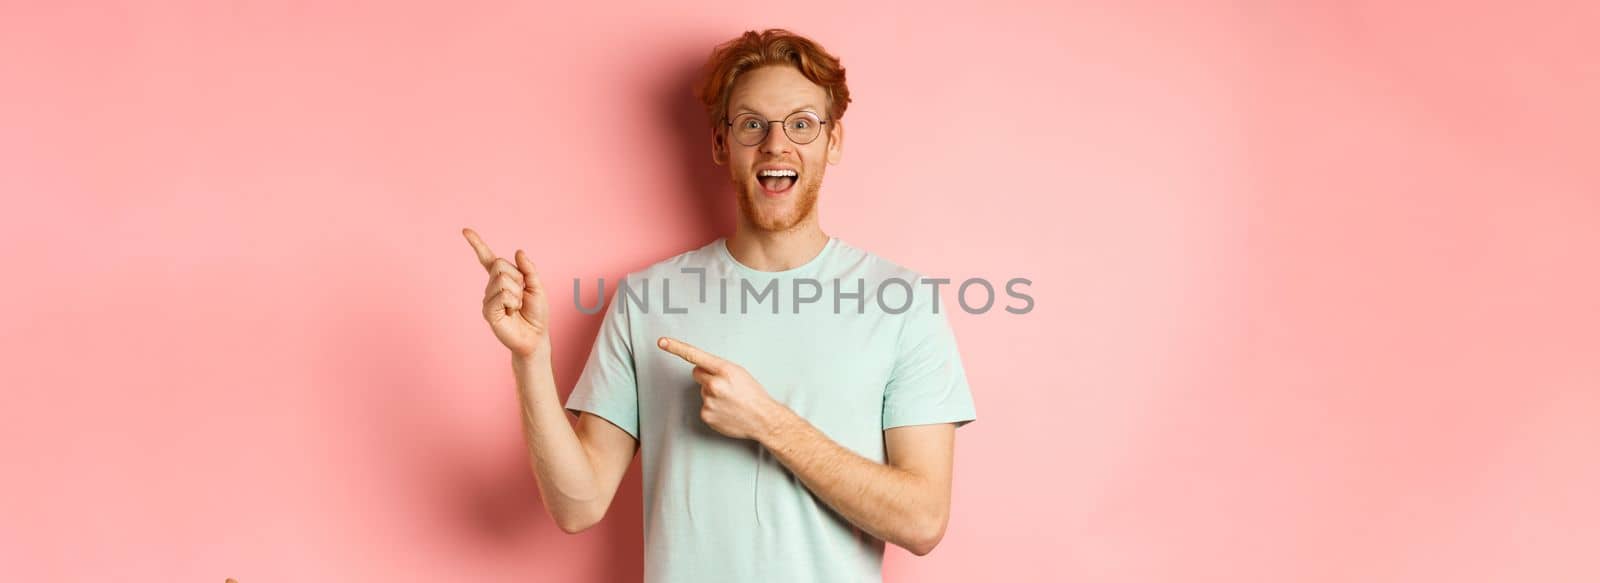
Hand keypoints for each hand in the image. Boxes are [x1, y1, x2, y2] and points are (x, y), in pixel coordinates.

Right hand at [463, 227, 549, 356]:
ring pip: (502, 279)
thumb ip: (528, 269)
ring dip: (517, 293)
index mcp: (503, 278)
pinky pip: (501, 295)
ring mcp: (488, 298)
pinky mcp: (488, 311)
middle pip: (499, 264)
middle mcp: (492, 286)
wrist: (535, 337)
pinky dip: (512, 302)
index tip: (465, 231)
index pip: (487, 259)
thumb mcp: (537, 286)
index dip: (477, 244)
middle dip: (517, 278)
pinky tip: (511, 313)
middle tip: (521, 295)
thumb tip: (518, 251)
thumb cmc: (536, 313)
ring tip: (517, 307)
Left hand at [657, 337, 781, 440]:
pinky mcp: (706, 415)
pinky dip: (713, 408)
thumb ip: (718, 368)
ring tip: (729, 401)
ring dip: (712, 394)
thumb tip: (700, 368)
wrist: (763, 418)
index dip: (676, 347)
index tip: (662, 342)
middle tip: (725, 386)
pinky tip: (726, 410)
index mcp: (724, 370)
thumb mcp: (739, 373)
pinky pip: (704, 406)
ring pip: (702, 391)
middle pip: (697, 373)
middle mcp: (714, 384)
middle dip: (706, 376)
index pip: (695, 355)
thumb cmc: (753, 394)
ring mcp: (708, 400)